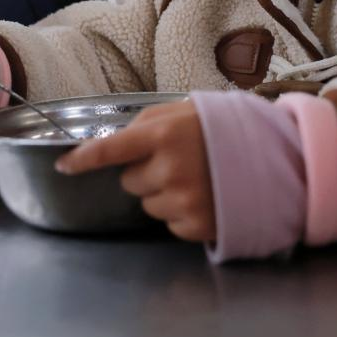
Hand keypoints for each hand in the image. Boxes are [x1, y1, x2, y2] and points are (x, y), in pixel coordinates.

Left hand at [56, 101, 214, 241]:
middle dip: (145, 172)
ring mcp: (183, 200)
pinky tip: (202, 196)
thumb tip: (112, 140)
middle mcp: (169, 169)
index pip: (110, 150)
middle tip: (175, 161)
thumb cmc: (221, 129)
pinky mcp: (194, 225)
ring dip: (162, 193)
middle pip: (129, 181)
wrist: (271, 157)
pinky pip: (168, 223)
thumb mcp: (183, 111)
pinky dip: (180, 212)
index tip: (64, 165)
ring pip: (147, 204)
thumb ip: (146, 123)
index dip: (83, 159)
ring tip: (194, 178)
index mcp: (163, 135)